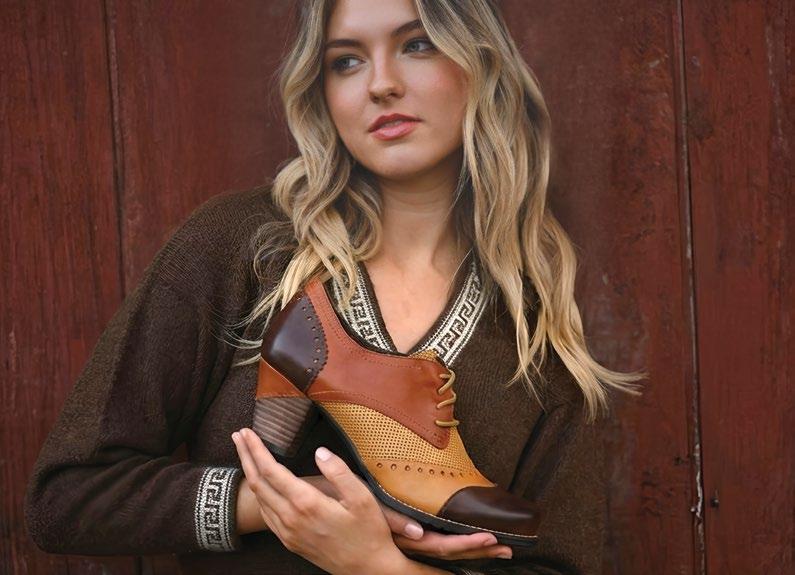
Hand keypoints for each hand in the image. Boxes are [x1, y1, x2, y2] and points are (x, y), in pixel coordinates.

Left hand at [231, 428, 409, 574]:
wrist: (367, 569)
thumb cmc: (368, 532)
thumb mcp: (362, 497)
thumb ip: (339, 471)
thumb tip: (320, 452)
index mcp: (306, 504)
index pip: (271, 471)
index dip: (256, 449)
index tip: (247, 432)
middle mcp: (291, 519)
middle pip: (257, 482)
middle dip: (246, 456)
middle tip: (238, 436)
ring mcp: (287, 533)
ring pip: (259, 499)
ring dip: (249, 474)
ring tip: (246, 454)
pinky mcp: (289, 542)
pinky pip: (266, 515)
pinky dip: (258, 495)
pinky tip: (261, 486)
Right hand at [310, 474, 512, 560]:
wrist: (306, 512)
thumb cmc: (334, 505)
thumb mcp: (362, 507)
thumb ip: (392, 522)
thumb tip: (418, 534)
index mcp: (400, 536)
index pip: (442, 545)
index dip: (467, 545)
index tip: (494, 540)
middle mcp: (402, 542)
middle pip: (446, 551)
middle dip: (476, 550)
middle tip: (507, 550)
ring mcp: (396, 542)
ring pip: (437, 549)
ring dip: (465, 549)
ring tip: (494, 546)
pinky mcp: (388, 536)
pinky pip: (420, 545)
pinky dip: (443, 544)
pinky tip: (460, 547)